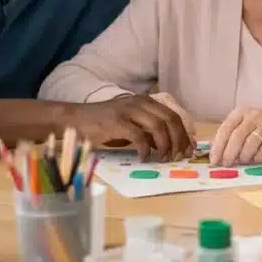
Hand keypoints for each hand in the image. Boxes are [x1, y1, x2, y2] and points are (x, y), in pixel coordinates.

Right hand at [71, 95, 194, 161]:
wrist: (74, 119)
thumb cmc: (103, 125)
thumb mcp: (132, 126)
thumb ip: (150, 133)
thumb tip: (171, 146)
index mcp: (147, 102)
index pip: (173, 116)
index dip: (184, 134)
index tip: (187, 151)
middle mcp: (141, 103)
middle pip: (170, 120)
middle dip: (178, 140)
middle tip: (178, 157)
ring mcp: (129, 111)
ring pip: (158, 127)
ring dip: (165, 146)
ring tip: (163, 159)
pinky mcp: (117, 121)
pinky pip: (139, 136)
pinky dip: (145, 150)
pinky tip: (144, 159)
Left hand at [211, 106, 261, 166]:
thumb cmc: (261, 123)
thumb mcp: (244, 122)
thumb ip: (230, 134)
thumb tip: (214, 152)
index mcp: (241, 112)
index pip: (225, 129)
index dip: (218, 146)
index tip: (214, 160)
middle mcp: (253, 116)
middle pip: (237, 137)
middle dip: (229, 154)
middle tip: (226, 164)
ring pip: (250, 144)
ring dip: (244, 157)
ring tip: (243, 160)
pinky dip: (257, 158)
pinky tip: (255, 158)